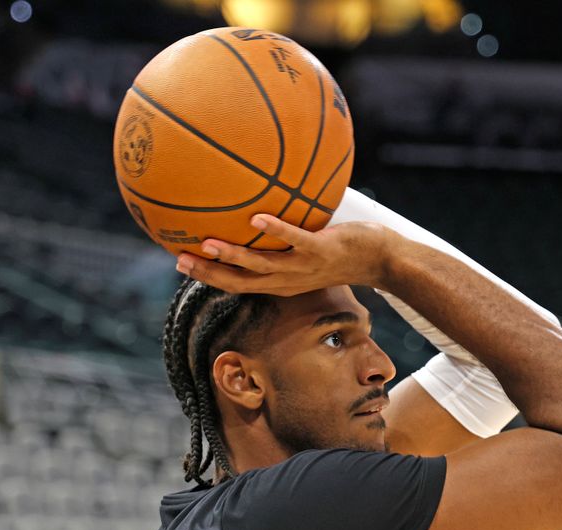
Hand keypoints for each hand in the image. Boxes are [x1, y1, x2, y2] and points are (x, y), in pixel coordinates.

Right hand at [174, 214, 395, 295]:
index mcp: (281, 283)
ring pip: (263, 265)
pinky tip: (257, 218)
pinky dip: (277, 231)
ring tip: (208, 243)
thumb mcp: (305, 254)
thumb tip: (258, 214)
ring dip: (234, 256)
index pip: (237, 284)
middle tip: (181, 260)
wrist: (380, 260)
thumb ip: (282, 243)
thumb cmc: (340, 253)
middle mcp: (288, 280)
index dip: (208, 277)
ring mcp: (304, 267)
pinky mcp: (321, 250)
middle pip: (242, 281)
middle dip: (210, 273)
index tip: (181, 263)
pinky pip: (296, 240)